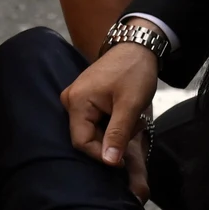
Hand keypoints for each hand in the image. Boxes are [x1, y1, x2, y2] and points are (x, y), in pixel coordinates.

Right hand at [63, 34, 159, 168]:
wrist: (138, 47)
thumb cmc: (134, 72)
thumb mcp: (129, 105)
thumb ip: (118, 135)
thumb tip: (109, 162)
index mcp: (77, 102)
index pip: (82, 142)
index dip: (102, 154)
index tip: (123, 159)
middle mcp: (70, 100)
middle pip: (87, 137)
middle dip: (111, 140)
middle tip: (135, 127)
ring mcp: (76, 99)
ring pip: (93, 131)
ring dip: (115, 131)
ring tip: (133, 118)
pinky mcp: (84, 98)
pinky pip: (95, 121)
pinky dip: (112, 123)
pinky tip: (126, 114)